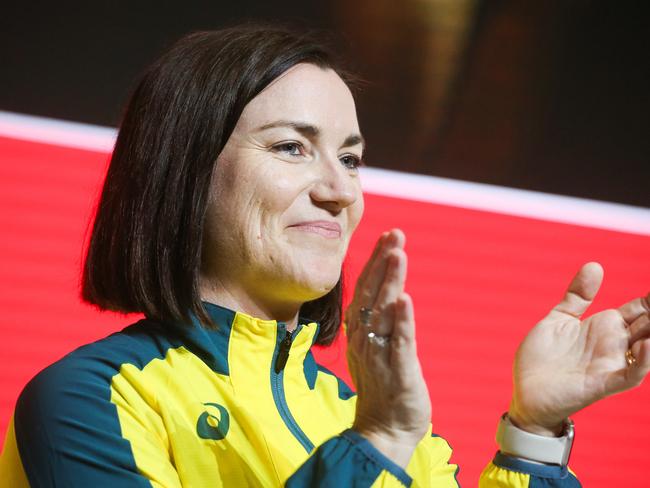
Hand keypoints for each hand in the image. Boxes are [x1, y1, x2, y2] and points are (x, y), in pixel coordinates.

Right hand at [345, 229, 430, 466]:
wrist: (384, 430)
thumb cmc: (383, 385)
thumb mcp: (376, 346)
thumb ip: (379, 319)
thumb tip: (387, 292)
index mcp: (360, 330)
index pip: (366, 288)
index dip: (376, 262)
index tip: (388, 236)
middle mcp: (364, 338)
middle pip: (372, 293)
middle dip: (383, 262)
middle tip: (395, 234)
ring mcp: (379, 354)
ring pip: (383, 312)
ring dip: (390, 282)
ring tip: (398, 255)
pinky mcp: (397, 372)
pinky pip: (399, 343)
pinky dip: (402, 321)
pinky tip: (405, 300)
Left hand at [509, 262, 649, 435]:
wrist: (525, 391)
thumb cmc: (541, 358)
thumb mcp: (559, 319)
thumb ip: (578, 296)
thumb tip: (595, 265)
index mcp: (605, 327)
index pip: (640, 309)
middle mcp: (614, 345)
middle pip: (649, 325)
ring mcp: (611, 364)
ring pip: (648, 349)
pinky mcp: (603, 383)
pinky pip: (631, 374)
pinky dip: (642, 360)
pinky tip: (646, 344)